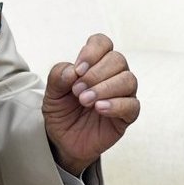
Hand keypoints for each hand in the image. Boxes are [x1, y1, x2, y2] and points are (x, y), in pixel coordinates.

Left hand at [43, 33, 138, 175]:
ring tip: (85, 101)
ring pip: (128, 80)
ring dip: (105, 88)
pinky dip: (116, 105)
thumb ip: (58, 77)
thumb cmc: (62, 113)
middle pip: (117, 59)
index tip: (77, 70)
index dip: (92, 52)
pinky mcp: (127, 115)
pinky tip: (99, 109)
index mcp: (95, 64)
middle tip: (77, 91)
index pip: (103, 43)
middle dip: (96, 74)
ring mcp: (123, 95)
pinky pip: (132, 105)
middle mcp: (113, 75)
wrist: (63, 141)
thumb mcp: (51, 94)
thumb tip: (72, 71)